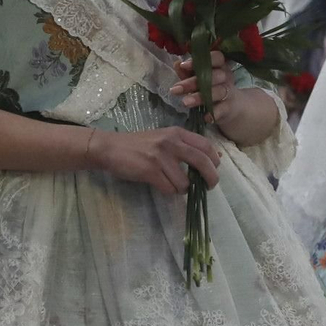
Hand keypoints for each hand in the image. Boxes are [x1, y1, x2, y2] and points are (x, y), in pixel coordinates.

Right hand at [91, 126, 220, 195]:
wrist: (110, 147)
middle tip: (209, 186)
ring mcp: (160, 157)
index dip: (215, 160)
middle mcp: (171, 142)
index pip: (206, 145)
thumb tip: (213, 156)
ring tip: (175, 186)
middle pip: (202, 162)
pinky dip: (170, 192)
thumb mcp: (164, 138)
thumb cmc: (138, 144)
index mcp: (176, 133)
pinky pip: (169, 188)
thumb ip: (185, 145)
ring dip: (183, 189)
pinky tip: (163, 186)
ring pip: (185, 181)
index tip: (215, 170)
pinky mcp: (150, 170)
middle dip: (211, 178)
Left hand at [174, 52, 236, 120]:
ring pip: (218, 92)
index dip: (201, 60)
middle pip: (213, 75)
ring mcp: (229, 92)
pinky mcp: (230, 107)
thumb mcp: (200, 78)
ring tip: (185, 102)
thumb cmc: (212, 88)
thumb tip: (177, 63)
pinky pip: (223, 109)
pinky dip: (214, 113)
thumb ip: (188, 72)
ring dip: (200, 97)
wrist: (232, 107)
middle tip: (175, 89)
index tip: (184, 65)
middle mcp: (226, 76)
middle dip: (193, 82)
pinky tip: (205, 117)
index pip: (216, 57)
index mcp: (220, 65)